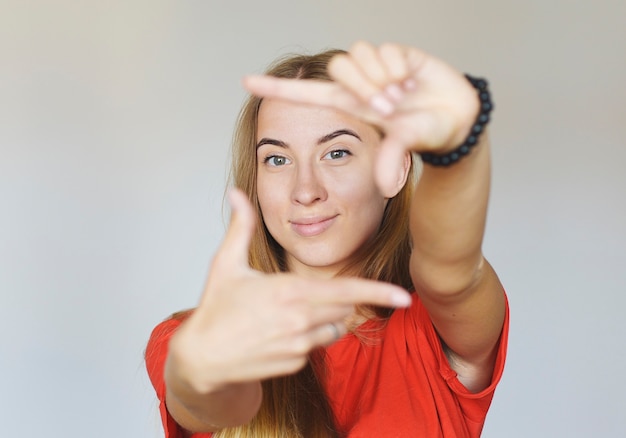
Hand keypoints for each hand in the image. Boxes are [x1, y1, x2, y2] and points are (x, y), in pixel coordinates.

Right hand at [168, 188, 410, 392]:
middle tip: (305, 293)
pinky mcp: (295, 364)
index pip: (346, 291)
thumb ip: (241, 227)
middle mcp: (300, 320)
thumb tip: (236, 193)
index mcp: (289, 292)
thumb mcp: (226, 263)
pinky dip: (308, 337)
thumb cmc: (215, 308)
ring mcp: (299, 346)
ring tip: (289, 313)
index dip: (378, 292)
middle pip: (344, 306)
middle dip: (338, 296)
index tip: (404, 296)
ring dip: (325, 317)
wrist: (202, 358)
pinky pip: (317, 346)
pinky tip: (279, 333)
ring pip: (335, 327)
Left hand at [243, 41, 479, 195]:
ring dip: (381, 80)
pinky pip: (385, 50)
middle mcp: (360, 84)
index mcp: (350, 106)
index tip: (246, 81)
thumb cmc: (426, 135)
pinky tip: (411, 81)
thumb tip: (382, 186)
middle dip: (363, 88)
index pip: (306, 94)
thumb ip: (391, 161)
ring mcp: (378, 67)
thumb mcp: (403, 150)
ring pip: (358, 55)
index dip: (278, 89)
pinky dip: (398, 68)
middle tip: (387, 109)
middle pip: (336, 67)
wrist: (457, 120)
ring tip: (401, 98)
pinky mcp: (398, 53)